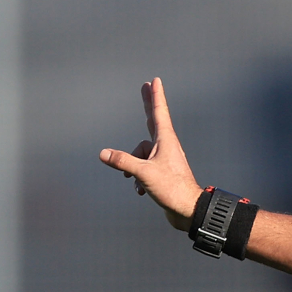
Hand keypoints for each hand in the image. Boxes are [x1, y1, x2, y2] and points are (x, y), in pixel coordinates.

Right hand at [99, 78, 201, 231]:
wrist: (188, 210)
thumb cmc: (172, 190)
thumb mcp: (144, 173)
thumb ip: (123, 162)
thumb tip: (103, 154)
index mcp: (166, 141)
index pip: (158, 113)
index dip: (155, 96)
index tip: (155, 81)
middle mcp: (166, 147)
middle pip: (152, 121)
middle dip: (147, 105)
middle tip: (145, 87)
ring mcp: (164, 159)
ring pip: (140, 154)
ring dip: (133, 167)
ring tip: (138, 182)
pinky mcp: (162, 172)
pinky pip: (143, 168)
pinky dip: (138, 178)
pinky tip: (141, 191)